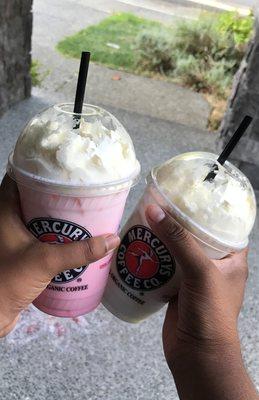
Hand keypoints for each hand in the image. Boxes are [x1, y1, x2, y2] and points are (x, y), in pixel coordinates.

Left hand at [0, 176, 119, 336]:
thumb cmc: (7, 282)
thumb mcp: (45, 261)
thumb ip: (78, 252)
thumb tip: (112, 239)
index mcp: (4, 212)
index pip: (20, 178)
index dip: (40, 171)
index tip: (64, 170)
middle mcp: (7, 221)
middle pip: (33, 198)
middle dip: (56, 195)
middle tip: (81, 193)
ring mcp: (14, 239)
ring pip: (38, 219)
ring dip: (58, 217)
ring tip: (82, 214)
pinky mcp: (21, 254)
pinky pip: (41, 237)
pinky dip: (56, 235)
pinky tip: (73, 239)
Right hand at [146, 204, 257, 399]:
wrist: (196, 354)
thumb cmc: (210, 312)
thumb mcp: (200, 270)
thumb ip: (179, 240)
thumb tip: (155, 209)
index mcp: (231, 257)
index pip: (223, 224)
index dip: (209, 208)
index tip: (190, 192)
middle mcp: (214, 264)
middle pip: (195, 235)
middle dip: (178, 221)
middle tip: (161, 203)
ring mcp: (194, 276)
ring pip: (177, 249)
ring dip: (162, 238)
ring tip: (146, 218)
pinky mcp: (176, 287)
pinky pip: (164, 265)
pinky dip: (153, 256)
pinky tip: (139, 245)